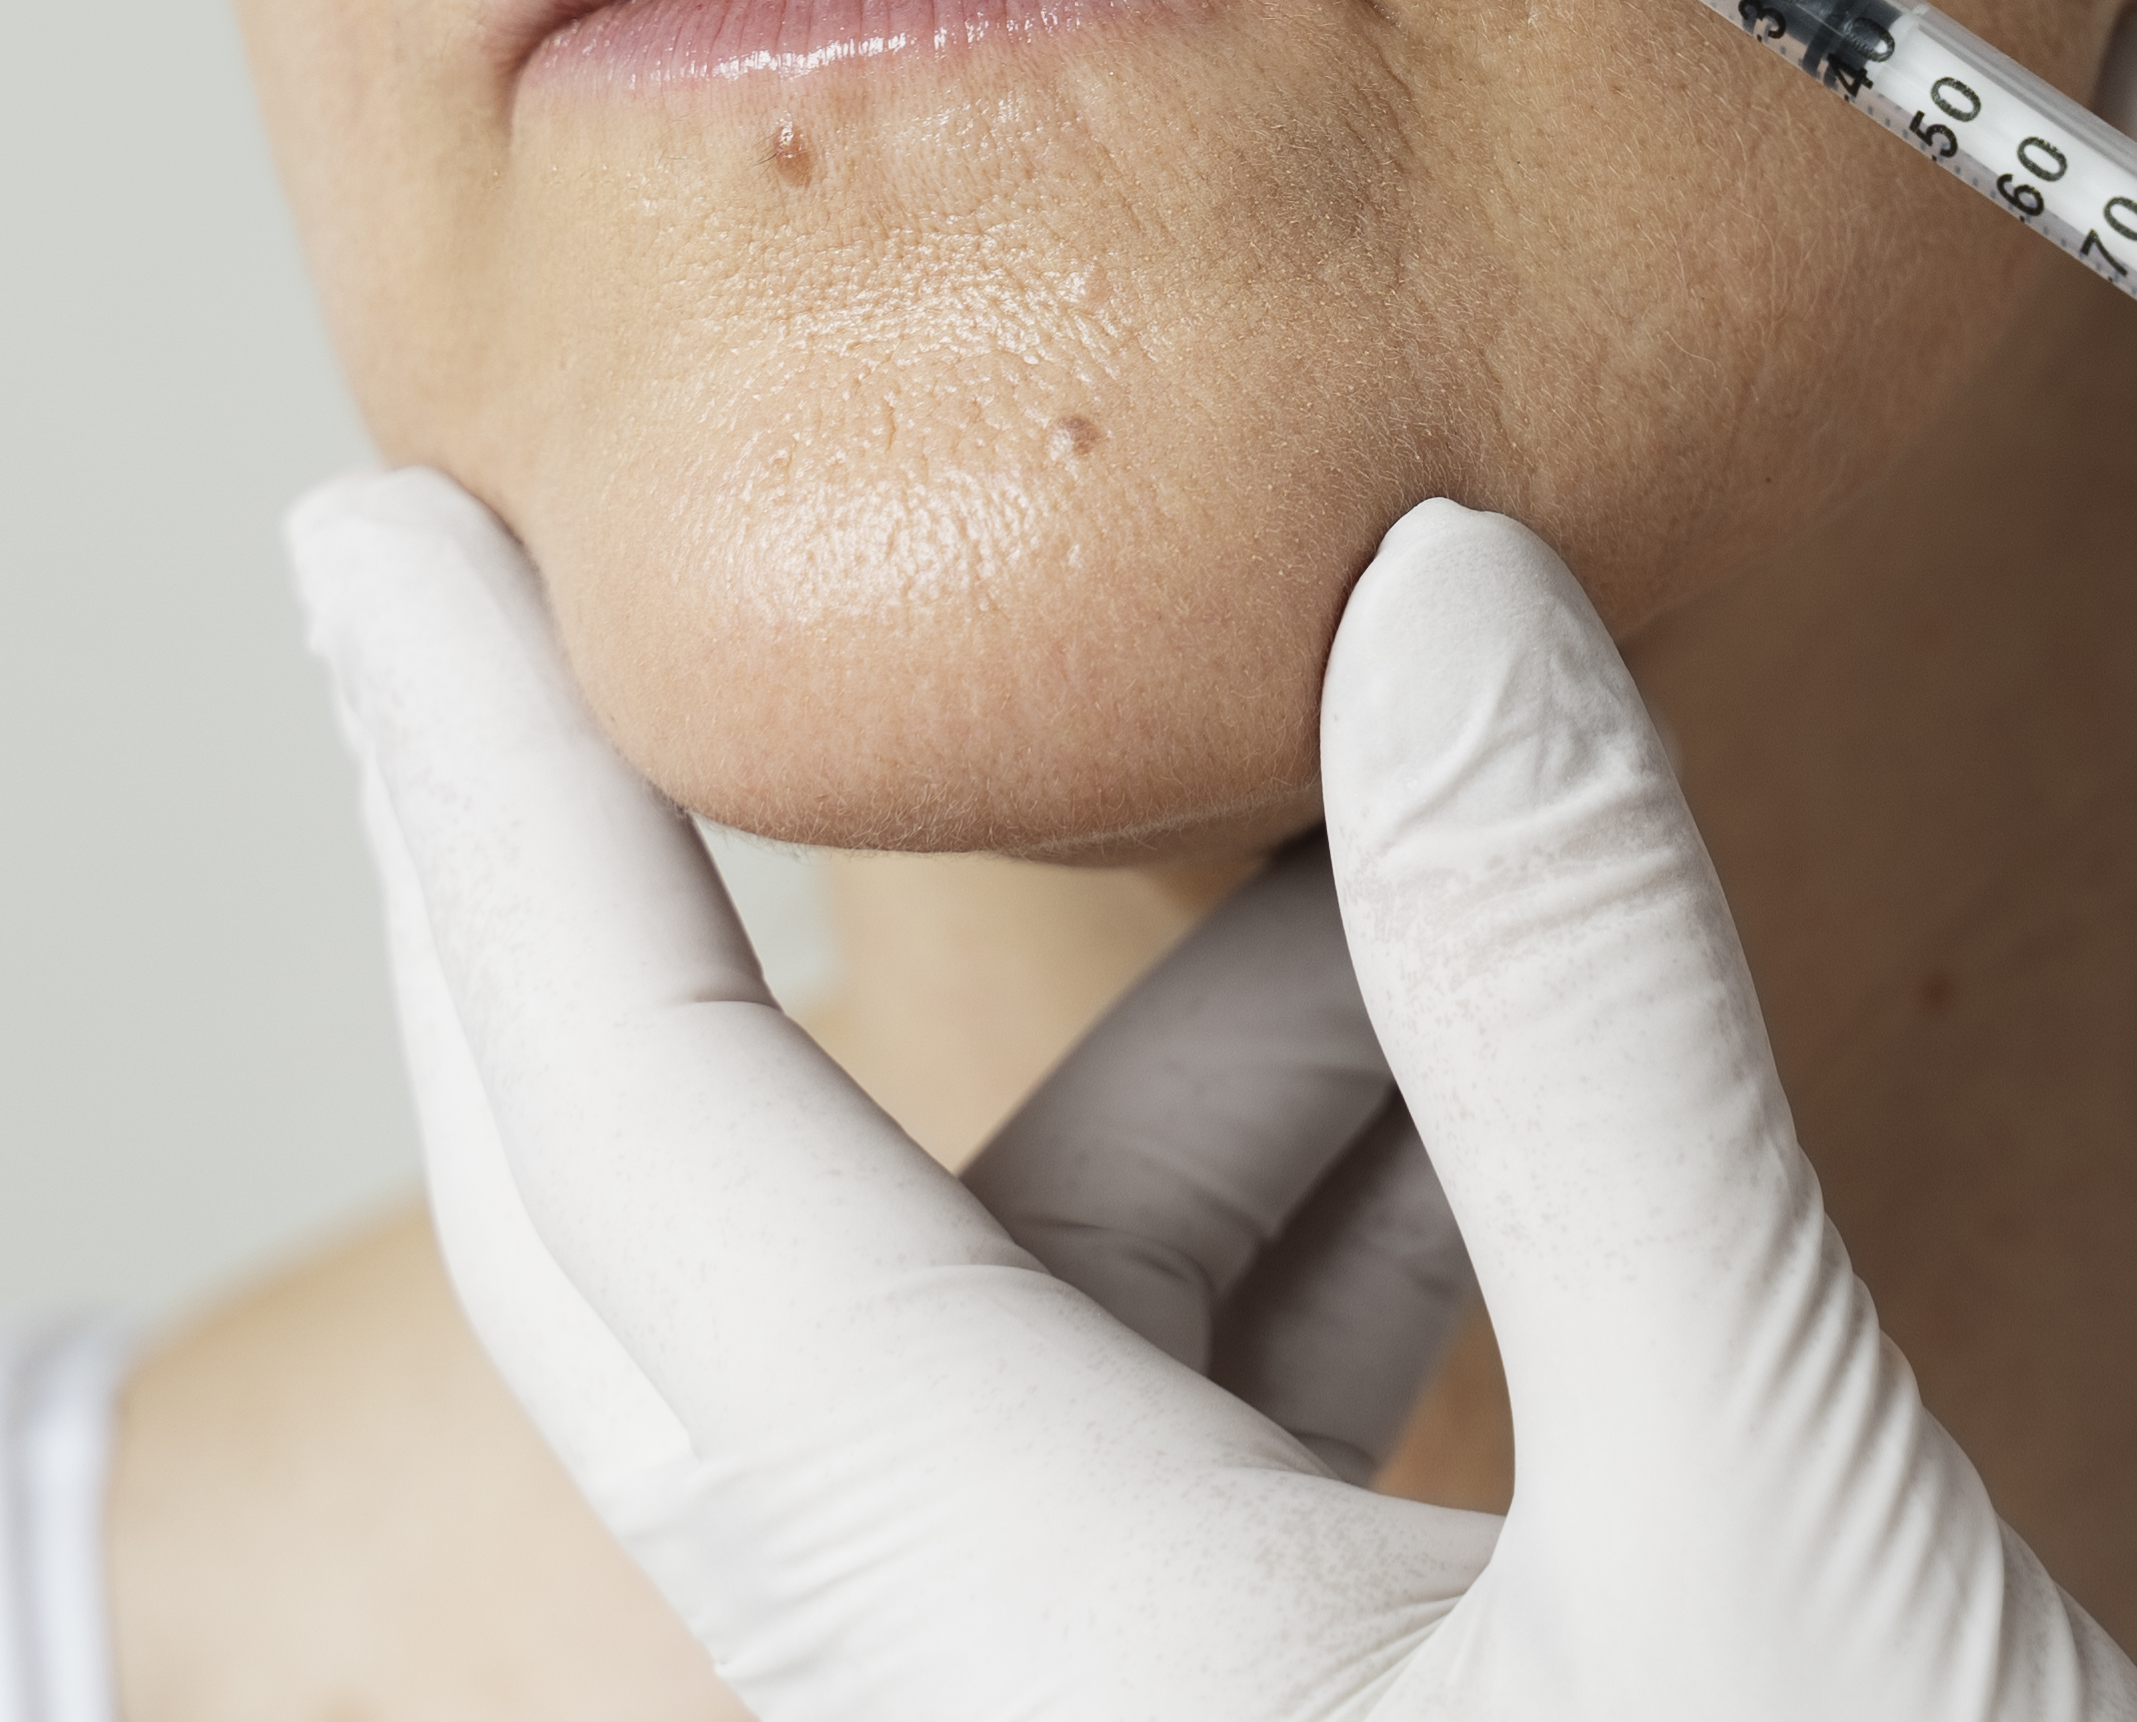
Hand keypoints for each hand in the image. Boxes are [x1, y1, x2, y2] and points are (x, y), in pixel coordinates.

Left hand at [291, 469, 2136, 1721]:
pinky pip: (1163, 1469)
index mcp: (1014, 1641)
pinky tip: (1487, 1114)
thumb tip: (1441, 600)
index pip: (646, 1131)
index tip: (358, 532)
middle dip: (618, 908)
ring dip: (1173, 1066)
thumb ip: (1588, 1035)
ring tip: (1416, 812)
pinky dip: (1298, 1247)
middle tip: (534, 606)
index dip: (482, 796)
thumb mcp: (1778, 1515)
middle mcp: (988, 1717)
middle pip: (695, 1250)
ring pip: (1003, 1345)